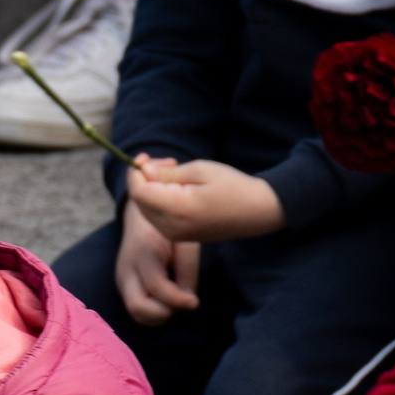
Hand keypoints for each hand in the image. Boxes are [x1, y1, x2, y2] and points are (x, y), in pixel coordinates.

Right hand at [114, 198, 200, 325]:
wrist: (141, 217)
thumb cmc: (167, 228)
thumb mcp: (185, 241)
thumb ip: (187, 269)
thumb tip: (189, 300)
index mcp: (144, 252)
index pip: (156, 286)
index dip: (177, 299)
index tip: (195, 302)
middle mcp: (127, 269)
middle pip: (137, 307)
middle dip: (164, 312)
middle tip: (181, 301)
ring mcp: (122, 279)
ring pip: (136, 314)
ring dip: (159, 315)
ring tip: (175, 299)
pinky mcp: (123, 286)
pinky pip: (136, 311)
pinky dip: (153, 314)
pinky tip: (167, 300)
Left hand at [125, 156, 285, 243]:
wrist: (259, 211)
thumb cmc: (232, 186)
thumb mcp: (199, 170)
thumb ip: (167, 173)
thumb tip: (142, 172)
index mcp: (177, 210)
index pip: (138, 191)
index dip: (136, 171)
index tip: (147, 156)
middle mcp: (172, 228)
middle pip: (139, 201)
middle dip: (144, 178)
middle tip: (169, 162)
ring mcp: (176, 236)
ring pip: (146, 209)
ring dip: (152, 189)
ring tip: (176, 173)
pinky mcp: (181, 237)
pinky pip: (158, 217)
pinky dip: (160, 200)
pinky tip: (178, 189)